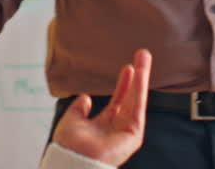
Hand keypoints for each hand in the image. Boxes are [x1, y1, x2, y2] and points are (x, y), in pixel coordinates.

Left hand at [52, 49, 150, 165]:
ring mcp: (127, 131)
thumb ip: (78, 108)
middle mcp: (118, 127)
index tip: (127, 67)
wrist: (72, 159)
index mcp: (104, 124)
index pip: (118, 100)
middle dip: (138, 76)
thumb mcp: (71, 120)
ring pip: (137, 99)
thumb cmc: (69, 147)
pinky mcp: (133, 135)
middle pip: (131, 96)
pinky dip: (140, 89)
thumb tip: (85, 98)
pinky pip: (138, 107)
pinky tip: (140, 74)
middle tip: (142, 55)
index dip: (123, 83)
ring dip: (142, 77)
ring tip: (145, 56)